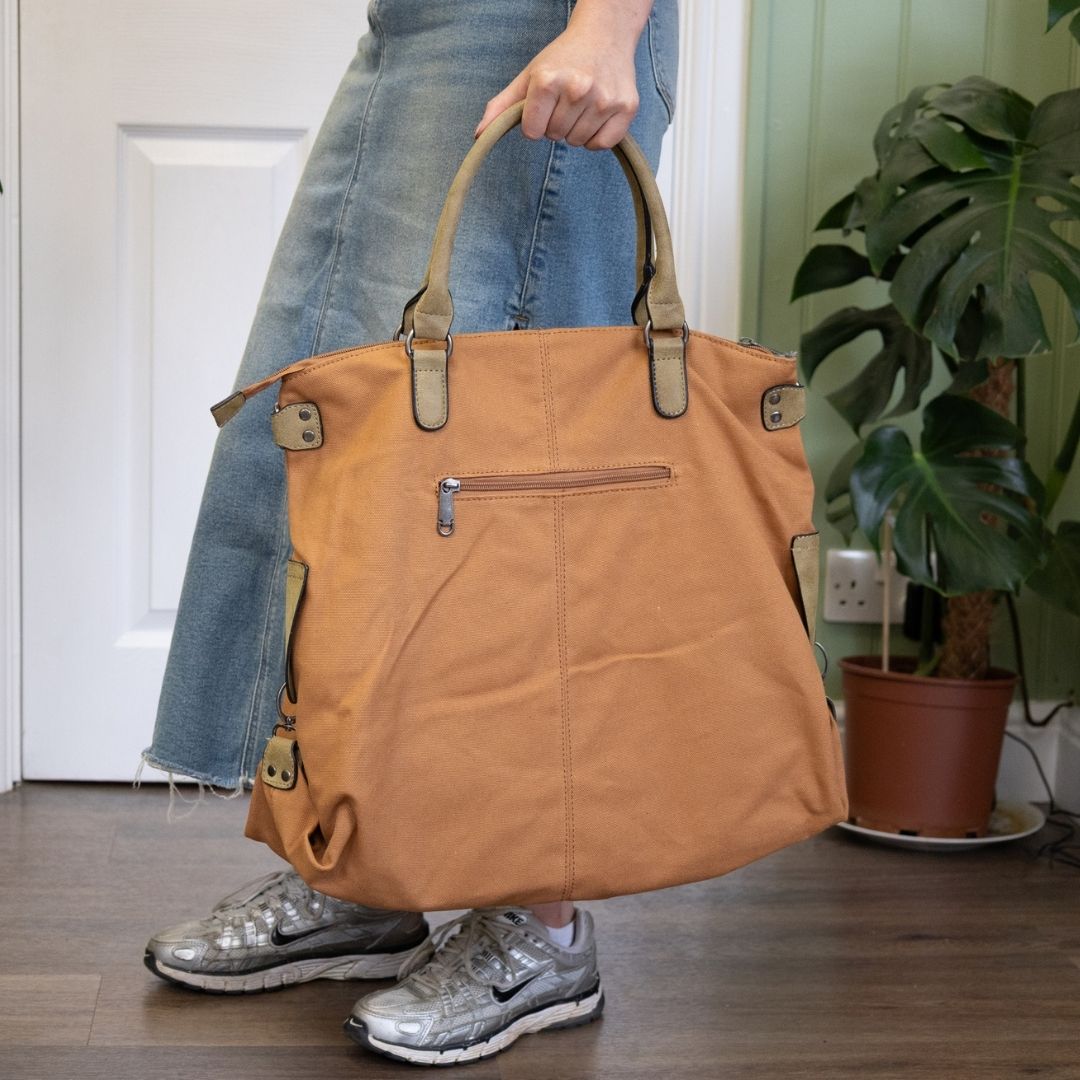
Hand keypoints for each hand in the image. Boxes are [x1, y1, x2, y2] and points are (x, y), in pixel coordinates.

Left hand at [474, 2, 650, 149]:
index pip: (533, 132)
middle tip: (566, 100)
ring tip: (581, 104)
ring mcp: (604, 99)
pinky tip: (596, 114)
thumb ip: (502, 107)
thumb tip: (478, 136)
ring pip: (578, 142)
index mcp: (548, 80)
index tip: (544, 105)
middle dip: (556, 124)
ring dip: (576, 130)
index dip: (536, 123)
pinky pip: (601, 145)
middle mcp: (577, 88)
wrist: (605, 34)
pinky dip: (596, 137)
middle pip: (556, 136)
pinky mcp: (626, 108)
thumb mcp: (528, 76)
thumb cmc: (563, 58)